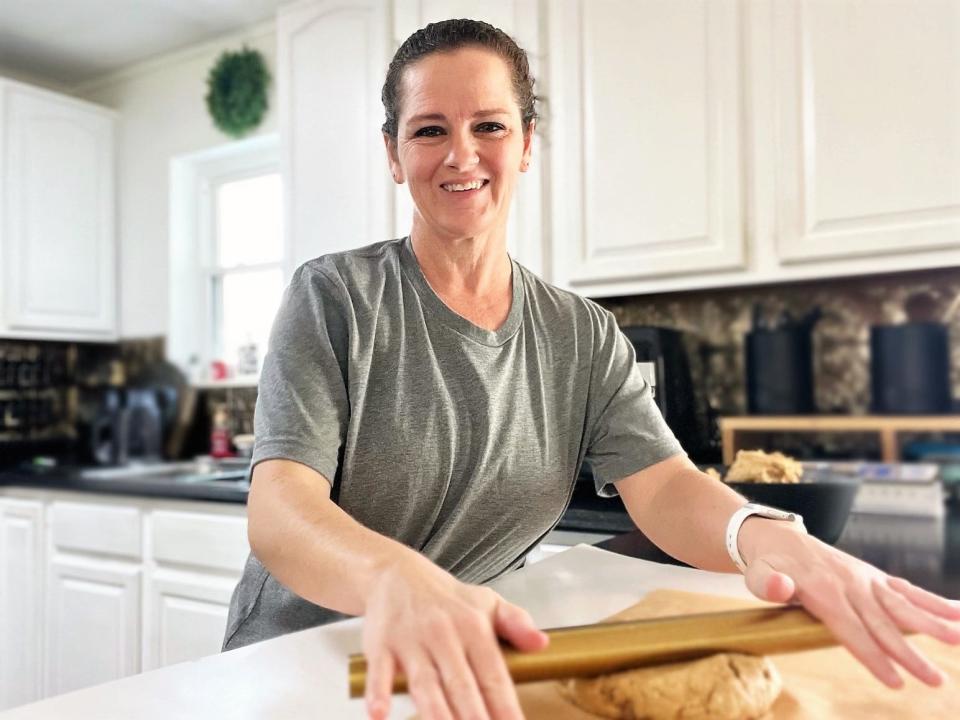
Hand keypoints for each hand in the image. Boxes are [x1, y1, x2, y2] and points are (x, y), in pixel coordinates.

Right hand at [362, 554, 548, 719]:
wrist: (396, 574)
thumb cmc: (445, 598)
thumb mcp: (486, 602)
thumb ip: (516, 623)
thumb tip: (542, 643)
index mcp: (473, 627)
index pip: (493, 675)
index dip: (505, 706)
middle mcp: (443, 634)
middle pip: (461, 685)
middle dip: (474, 717)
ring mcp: (412, 641)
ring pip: (426, 684)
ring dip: (436, 714)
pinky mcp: (382, 646)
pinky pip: (380, 672)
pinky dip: (379, 693)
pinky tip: (380, 714)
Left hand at [740, 522, 959, 688]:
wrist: (779, 538)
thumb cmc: (768, 565)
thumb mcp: (757, 574)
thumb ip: (767, 584)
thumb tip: (780, 587)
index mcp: (823, 591)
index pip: (850, 629)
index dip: (872, 655)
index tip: (894, 681)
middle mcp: (850, 585)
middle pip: (882, 624)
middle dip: (909, 654)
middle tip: (935, 681)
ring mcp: (866, 580)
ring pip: (902, 605)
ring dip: (932, 623)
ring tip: (959, 638)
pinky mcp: (875, 578)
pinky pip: (907, 590)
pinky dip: (934, 601)